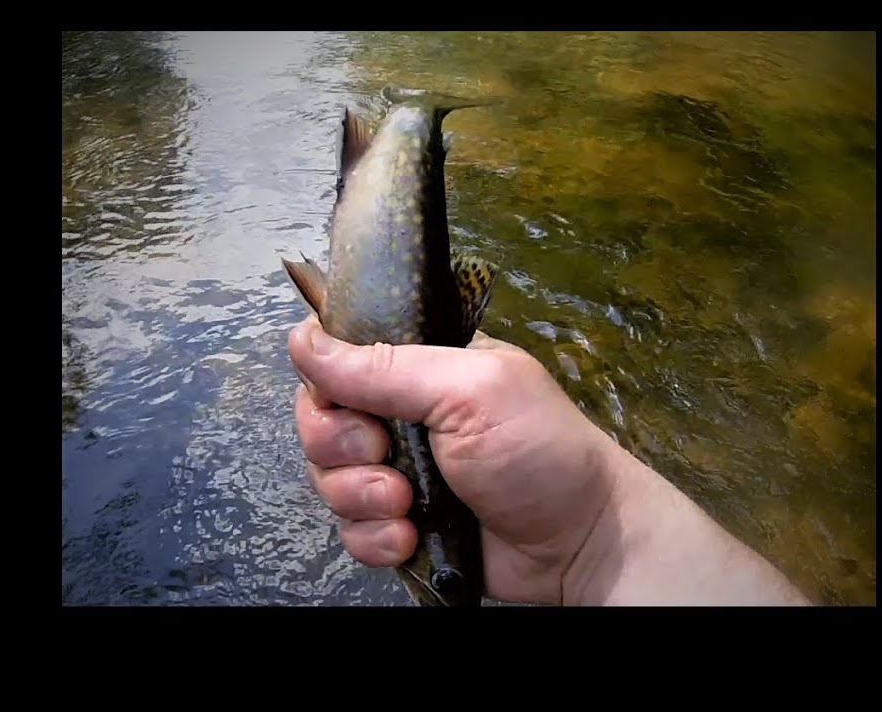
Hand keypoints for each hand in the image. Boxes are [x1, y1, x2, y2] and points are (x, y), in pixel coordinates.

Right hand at [288, 316, 619, 604]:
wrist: (579, 542)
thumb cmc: (542, 450)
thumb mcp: (470, 389)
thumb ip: (386, 366)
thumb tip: (302, 339)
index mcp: (418, 365)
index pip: (336, 358)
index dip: (327, 384)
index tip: (352, 404)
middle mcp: (400, 415)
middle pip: (320, 422)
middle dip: (342, 448)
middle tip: (386, 456)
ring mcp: (397, 472)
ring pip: (327, 480)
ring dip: (360, 498)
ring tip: (408, 506)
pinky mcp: (398, 525)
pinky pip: (350, 531)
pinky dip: (375, 539)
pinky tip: (411, 538)